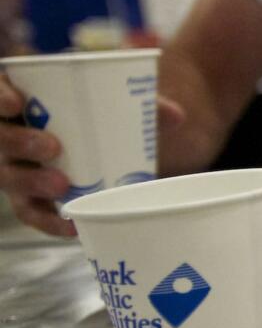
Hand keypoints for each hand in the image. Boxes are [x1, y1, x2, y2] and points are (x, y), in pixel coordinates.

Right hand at [0, 70, 184, 236]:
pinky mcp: (28, 196)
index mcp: (21, 99)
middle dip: (19, 144)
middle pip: (0, 140)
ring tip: (62, 186)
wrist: (96, 141)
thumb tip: (177, 116)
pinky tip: (71, 227)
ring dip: (32, 184)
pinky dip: (49, 221)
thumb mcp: (118, 105)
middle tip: (53, 148)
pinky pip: (32, 212)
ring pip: (10, 178)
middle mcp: (9, 134)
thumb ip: (142, 105)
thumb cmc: (99, 114)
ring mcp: (14, 167)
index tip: (15, 104)